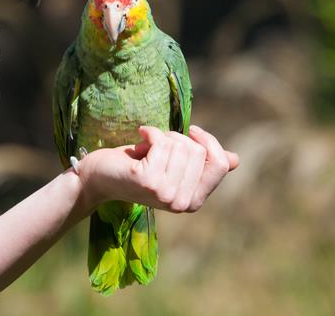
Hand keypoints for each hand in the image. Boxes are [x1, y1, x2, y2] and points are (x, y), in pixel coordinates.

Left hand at [78, 125, 238, 212]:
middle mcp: (182, 203)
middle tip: (156, 149)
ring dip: (162, 138)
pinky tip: (138, 140)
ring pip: (180, 145)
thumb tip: (235, 160)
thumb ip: (203, 164)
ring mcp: (166, 194)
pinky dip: (149, 132)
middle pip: (198, 150)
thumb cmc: (138, 167)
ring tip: (146, 150)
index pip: (219, 164)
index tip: (191, 131)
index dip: (209, 142)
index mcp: (194, 201)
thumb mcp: (175, 165)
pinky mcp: (149, 180)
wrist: (100, 177)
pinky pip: (162, 141)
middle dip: (178, 139)